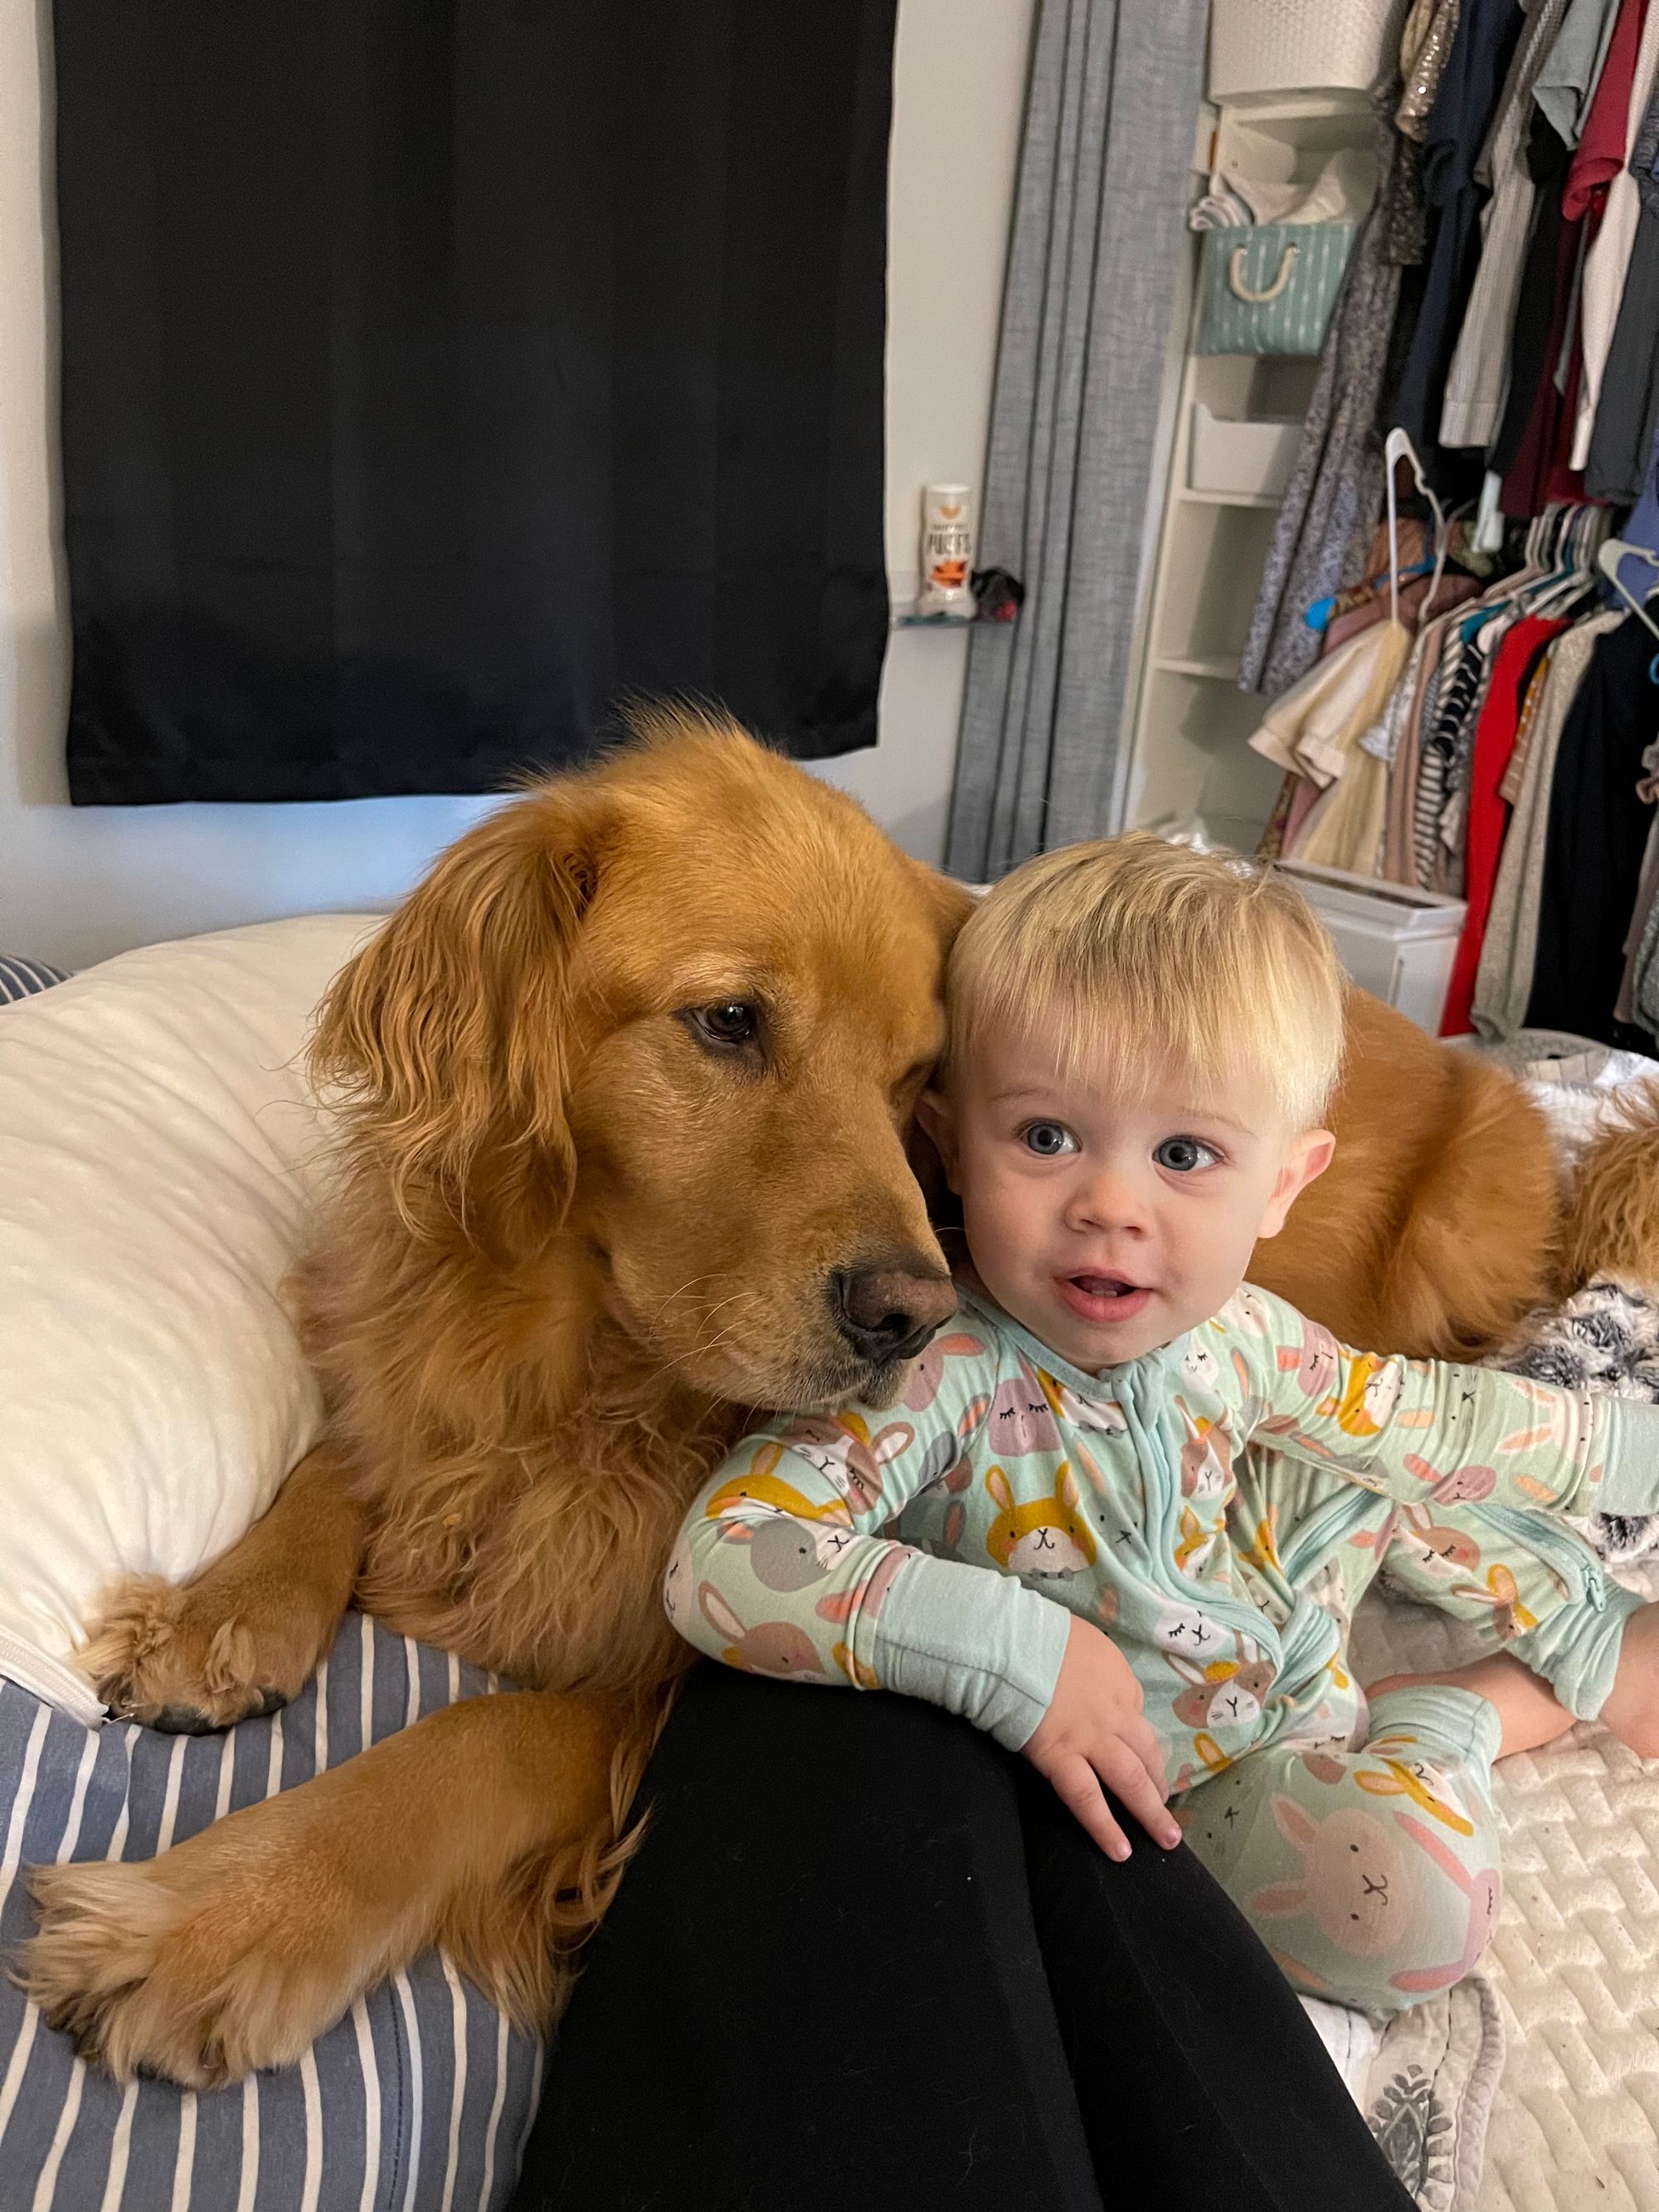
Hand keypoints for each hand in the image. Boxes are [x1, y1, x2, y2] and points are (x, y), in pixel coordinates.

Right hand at [1024, 1616, 1180, 1860]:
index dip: (1135, 1738)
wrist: (1014, 1643)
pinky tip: (1120, 1851)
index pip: (1135, 1715)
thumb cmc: (1041, 1634)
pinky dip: (1105, 1827)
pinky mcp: (1062, 1759)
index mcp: (1120, 1681)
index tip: (1134, 1754)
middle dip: (1160, 1783)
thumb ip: (1095, 1666)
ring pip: (1131, 1780)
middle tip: (1168, 1810)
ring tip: (1165, 1839)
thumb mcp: (1084, 1639)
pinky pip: (1087, 1799)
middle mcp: (1116, 1714)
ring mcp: (1092, 1740)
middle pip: (1147, 1753)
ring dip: (1151, 1812)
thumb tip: (1091, 1679)